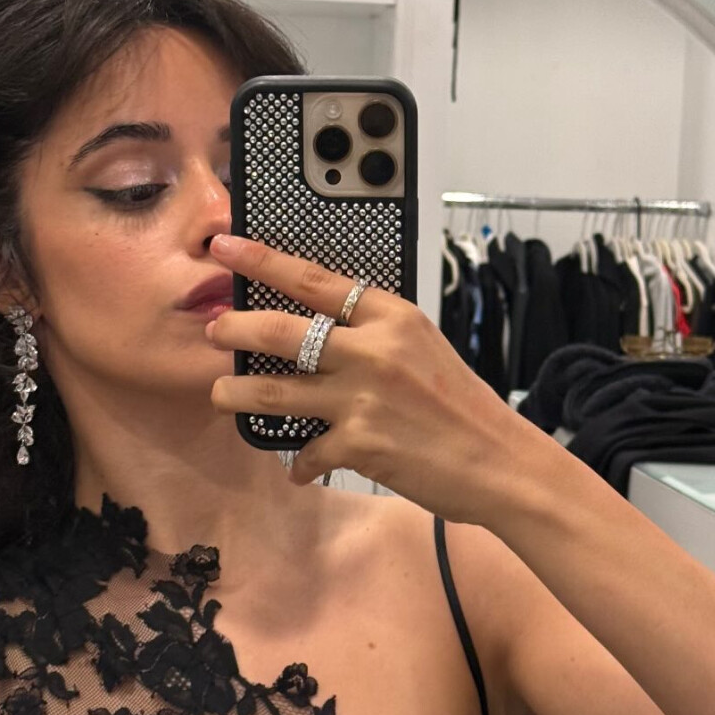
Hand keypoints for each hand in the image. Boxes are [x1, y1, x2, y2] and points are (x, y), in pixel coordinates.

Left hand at [205, 234, 527, 523]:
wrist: (501, 463)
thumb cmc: (465, 409)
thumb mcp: (424, 348)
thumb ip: (376, 336)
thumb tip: (324, 335)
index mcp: (391, 316)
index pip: (313, 279)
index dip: (261, 261)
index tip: (224, 246)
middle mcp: (372, 350)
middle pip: (279, 331)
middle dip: (234, 329)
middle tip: (214, 330)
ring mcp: (362, 397)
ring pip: (272, 392)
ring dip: (236, 396)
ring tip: (220, 396)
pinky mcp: (358, 443)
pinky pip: (307, 452)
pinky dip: (301, 463)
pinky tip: (302, 469)